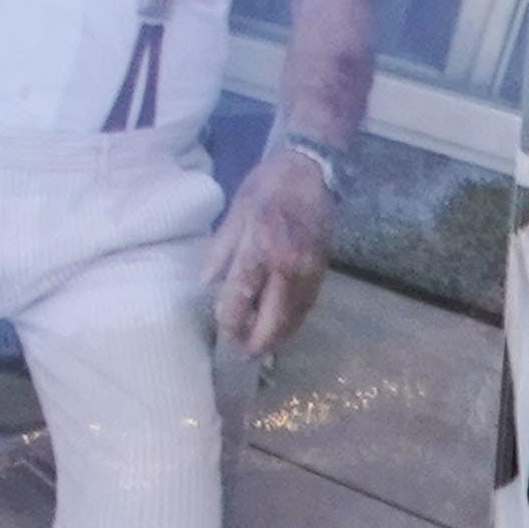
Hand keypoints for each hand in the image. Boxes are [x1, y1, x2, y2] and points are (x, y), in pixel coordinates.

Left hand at [205, 149, 335, 360]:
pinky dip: (291, 324)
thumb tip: (206, 288)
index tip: (221, 333)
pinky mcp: (322, 275)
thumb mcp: (234, 215)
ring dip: (275, 339)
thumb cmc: (266, 189)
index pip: (240, 301)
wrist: (310, 172)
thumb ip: (220, 254)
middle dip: (255, 344)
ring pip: (293, 321)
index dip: (229, 323)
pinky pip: (305, 310)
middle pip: (272, 323)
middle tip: (239, 354)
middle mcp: (288, 269)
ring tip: (256, 348)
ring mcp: (309, 274)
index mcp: (260, 250)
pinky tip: (278, 329)